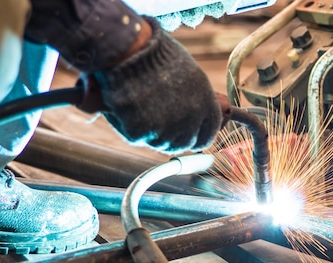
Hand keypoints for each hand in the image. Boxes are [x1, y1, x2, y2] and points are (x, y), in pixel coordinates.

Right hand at [89, 17, 221, 152]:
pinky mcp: (141, 133)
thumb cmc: (159, 56)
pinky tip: (125, 105)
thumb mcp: (191, 76)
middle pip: (182, 144)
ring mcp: (166, 130)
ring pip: (158, 143)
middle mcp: (190, 122)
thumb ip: (197, 101)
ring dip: (149, 131)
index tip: (186, 136)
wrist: (131, 48)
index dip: (194, 138)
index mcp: (207, 108)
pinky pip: (135, 136)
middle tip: (156, 122)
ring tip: (139, 105)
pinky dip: (127, 124)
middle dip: (170, 137)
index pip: (206, 137)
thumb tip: (196, 116)